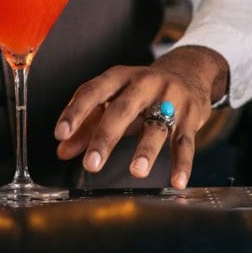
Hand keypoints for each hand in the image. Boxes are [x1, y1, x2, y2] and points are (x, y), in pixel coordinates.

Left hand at [53, 46, 228, 188]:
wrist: (189, 70)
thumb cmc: (142, 91)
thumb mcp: (115, 100)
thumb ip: (88, 125)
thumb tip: (62, 150)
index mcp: (119, 77)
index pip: (93, 91)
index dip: (76, 111)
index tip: (60, 134)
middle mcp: (144, 84)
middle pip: (122, 109)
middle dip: (105, 137)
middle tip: (91, 164)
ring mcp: (170, 98)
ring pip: (157, 126)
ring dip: (146, 149)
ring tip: (137, 172)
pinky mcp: (191, 115)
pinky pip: (186, 142)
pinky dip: (182, 163)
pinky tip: (177, 182)